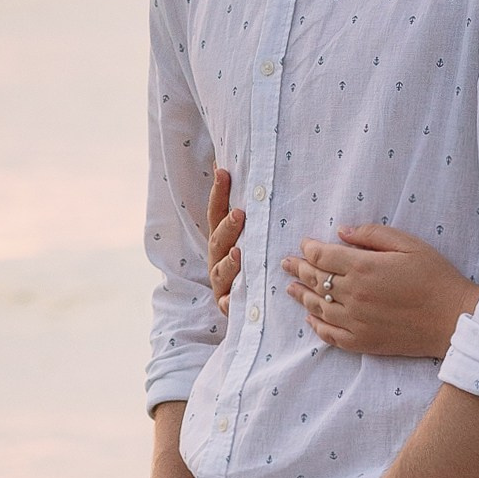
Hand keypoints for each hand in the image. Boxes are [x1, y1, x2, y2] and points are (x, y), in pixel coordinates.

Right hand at [207, 166, 244, 313]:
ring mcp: (221, 282)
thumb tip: (257, 171)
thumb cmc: (260, 261)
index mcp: (223, 239)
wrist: (257, 305)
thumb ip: (256, 210)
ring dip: (229, 262)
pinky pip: (228, 304)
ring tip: (240, 253)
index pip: (218, 212)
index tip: (223, 171)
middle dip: (228, 227)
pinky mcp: (228, 306)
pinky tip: (232, 298)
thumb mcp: (257, 235)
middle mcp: (219, 258)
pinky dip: (230, 301)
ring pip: (221, 271)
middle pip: (219, 241)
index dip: (219, 192)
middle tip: (240, 213)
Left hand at [282, 225, 478, 359]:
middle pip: (316, 280)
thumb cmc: (436, 277)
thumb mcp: (409, 244)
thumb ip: (372, 235)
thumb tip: (341, 232)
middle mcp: (353, 295)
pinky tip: (311, 319)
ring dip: (302, 296)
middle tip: (286, 264)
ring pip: (318, 307)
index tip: (305, 244)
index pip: (323, 256)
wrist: (453, 319)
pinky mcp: (363, 342)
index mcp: (363, 268)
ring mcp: (356, 321)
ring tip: (291, 288)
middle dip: (298, 269)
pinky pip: (330, 335)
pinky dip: (317, 326)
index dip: (310, 248)